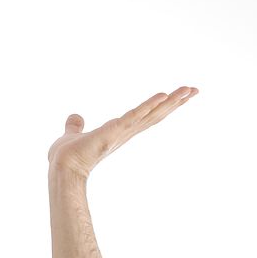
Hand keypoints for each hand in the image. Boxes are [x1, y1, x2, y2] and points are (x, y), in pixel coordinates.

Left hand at [47, 85, 198, 178]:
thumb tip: (75, 117)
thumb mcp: (73, 135)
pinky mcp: (115, 131)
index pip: (145, 116)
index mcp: (118, 132)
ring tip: (190, 89)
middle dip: (175, 102)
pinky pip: (135, 116)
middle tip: (195, 89)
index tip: (178, 96)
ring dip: (171, 101)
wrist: (61, 168)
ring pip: (152, 114)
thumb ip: (75, 126)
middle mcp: (125, 133)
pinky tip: (164, 95)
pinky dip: (149, 105)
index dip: (161, 106)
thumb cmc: (66, 157)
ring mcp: (122, 132)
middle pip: (156, 115)